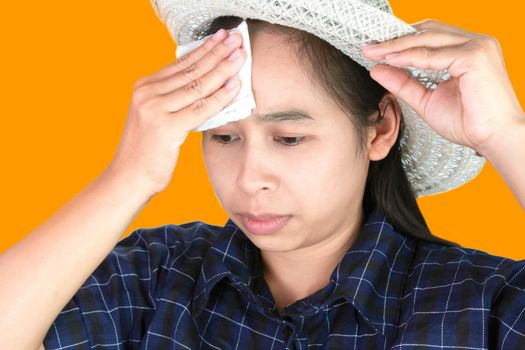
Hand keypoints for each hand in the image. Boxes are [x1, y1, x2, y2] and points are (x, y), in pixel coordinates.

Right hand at [107, 29, 244, 195]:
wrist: (129, 177)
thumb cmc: (147, 150)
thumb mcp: (155, 115)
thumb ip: (173, 98)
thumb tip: (205, 83)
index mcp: (144, 87)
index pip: (181, 63)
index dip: (205, 49)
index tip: (223, 38)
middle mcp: (147, 93)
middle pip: (191, 69)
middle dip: (217, 53)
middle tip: (236, 40)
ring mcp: (155, 109)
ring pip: (197, 85)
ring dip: (222, 70)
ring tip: (240, 57)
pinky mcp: (165, 127)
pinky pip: (201, 108)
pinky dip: (220, 97)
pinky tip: (234, 86)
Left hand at [362, 19, 523, 155]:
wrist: (494, 139)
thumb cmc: (469, 123)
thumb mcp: (426, 100)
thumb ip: (403, 83)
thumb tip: (377, 69)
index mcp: (468, 49)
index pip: (429, 35)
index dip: (401, 39)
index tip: (376, 49)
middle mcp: (476, 42)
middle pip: (426, 32)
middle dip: (394, 39)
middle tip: (369, 48)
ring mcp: (477, 47)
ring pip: (427, 39)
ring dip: (397, 45)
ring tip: (374, 53)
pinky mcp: (474, 57)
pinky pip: (432, 55)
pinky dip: (408, 57)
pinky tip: (391, 60)